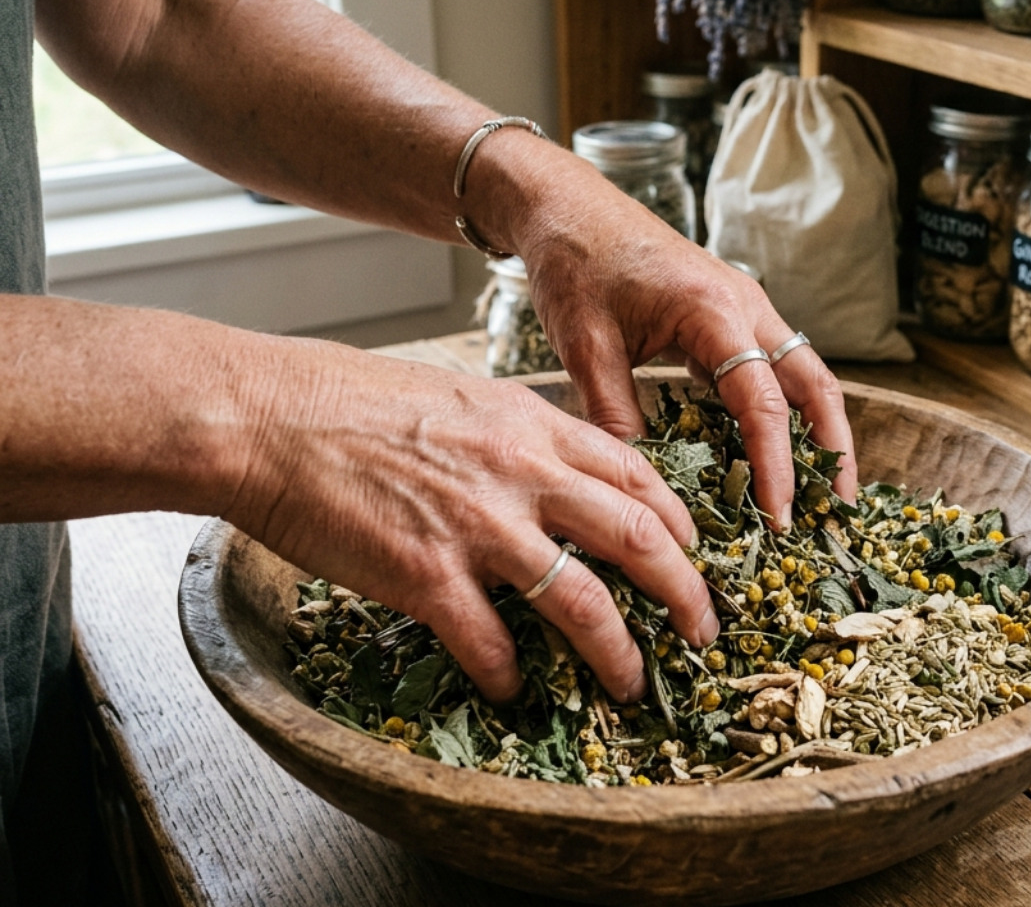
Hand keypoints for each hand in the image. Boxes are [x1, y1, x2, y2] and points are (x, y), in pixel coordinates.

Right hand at [225, 341, 717, 703]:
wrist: (269, 417)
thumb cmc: (350, 401)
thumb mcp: (461, 397)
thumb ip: (518, 435)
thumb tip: (554, 473)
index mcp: (533, 424)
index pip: (637, 475)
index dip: (678, 521)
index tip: (694, 554)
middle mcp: (522, 473)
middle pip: (637, 538)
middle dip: (685, 593)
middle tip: (704, 630)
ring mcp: (479, 527)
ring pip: (583, 602)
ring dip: (618, 653)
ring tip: (633, 683)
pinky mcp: (428, 576)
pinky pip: (491, 642)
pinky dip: (511, 675)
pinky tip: (514, 690)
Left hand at [469, 138, 859, 524]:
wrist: (566, 205)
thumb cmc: (575, 264)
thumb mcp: (585, 345)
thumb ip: (614, 414)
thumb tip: (642, 488)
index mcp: (715, 311)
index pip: (764, 401)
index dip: (775, 465)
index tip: (777, 517)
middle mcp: (746, 306)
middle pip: (814, 385)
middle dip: (832, 451)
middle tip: (835, 515)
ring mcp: (746, 309)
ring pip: (804, 376)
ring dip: (818, 433)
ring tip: (821, 494)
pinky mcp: (732, 317)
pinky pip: (774, 370)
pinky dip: (785, 414)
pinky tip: (776, 455)